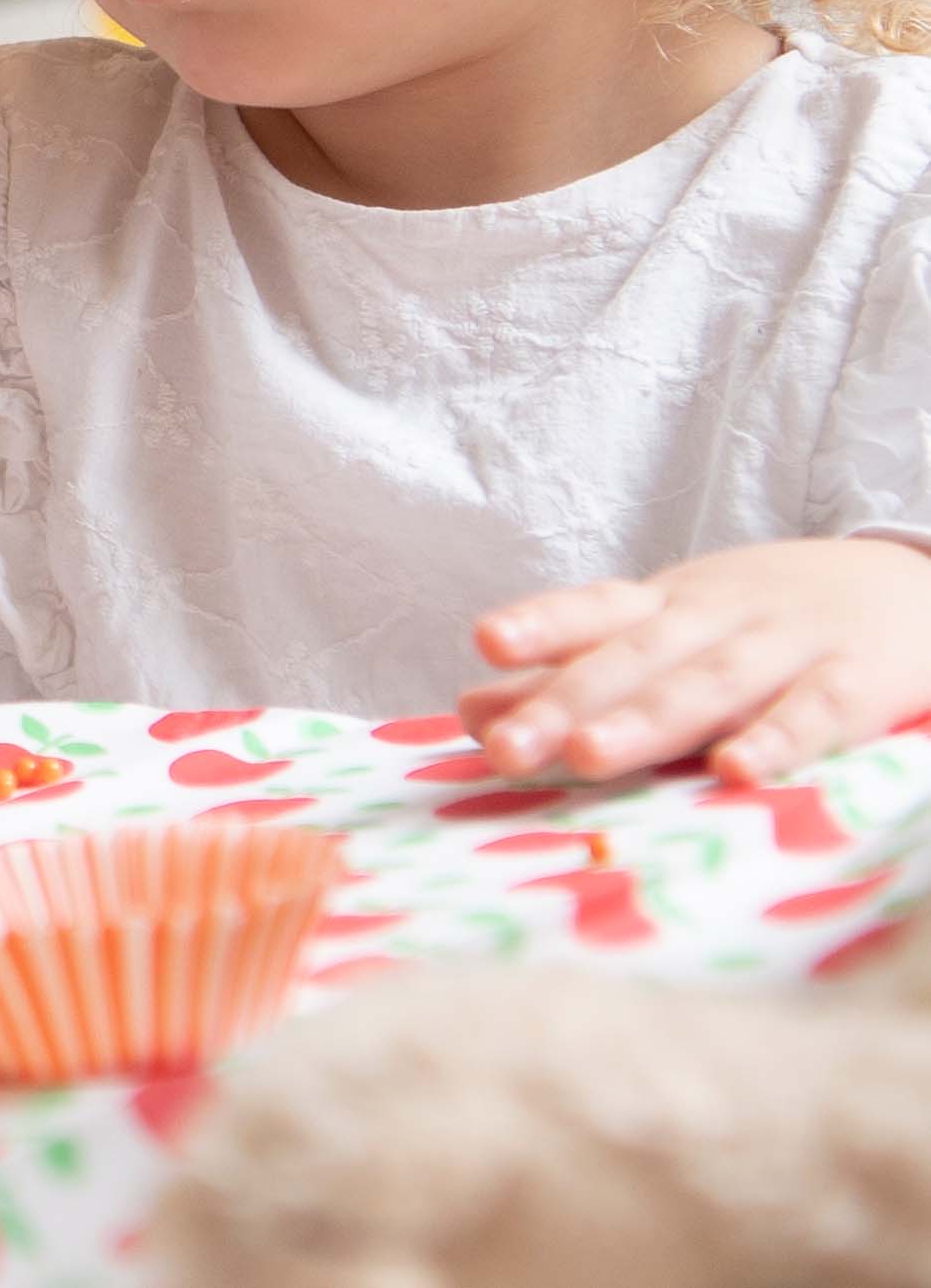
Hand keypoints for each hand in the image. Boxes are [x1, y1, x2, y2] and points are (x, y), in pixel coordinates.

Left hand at [460, 538, 930, 783]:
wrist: (914, 585)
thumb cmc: (762, 624)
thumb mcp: (670, 634)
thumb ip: (572, 675)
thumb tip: (470, 713)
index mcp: (667, 605)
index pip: (596, 608)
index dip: (543, 623)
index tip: (486, 641)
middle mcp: (718, 618)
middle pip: (636, 659)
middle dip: (566, 702)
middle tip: (508, 748)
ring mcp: (789, 646)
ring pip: (711, 683)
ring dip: (646, 720)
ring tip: (585, 754)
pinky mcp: (861, 683)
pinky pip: (816, 714)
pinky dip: (776, 740)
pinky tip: (735, 773)